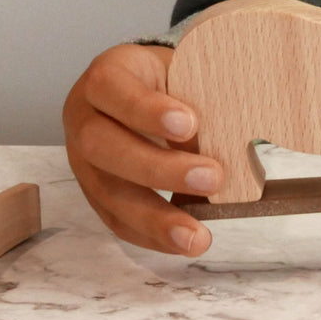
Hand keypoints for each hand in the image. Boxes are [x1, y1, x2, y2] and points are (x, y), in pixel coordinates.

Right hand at [62, 43, 220, 255]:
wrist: (142, 90)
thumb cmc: (169, 83)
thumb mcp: (183, 75)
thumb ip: (199, 101)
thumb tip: (238, 143)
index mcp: (106, 77)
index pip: (112, 87)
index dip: (146, 110)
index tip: (190, 124)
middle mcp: (83, 117)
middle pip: (102, 146)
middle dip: (158, 168)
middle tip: (212, 178)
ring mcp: (82, 159)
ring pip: (107, 191)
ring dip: (154, 217)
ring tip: (196, 236)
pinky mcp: (94, 192)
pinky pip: (115, 219)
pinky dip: (151, 235)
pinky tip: (181, 244)